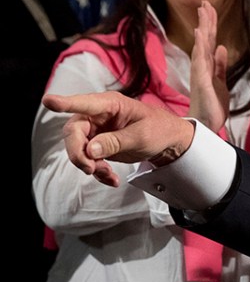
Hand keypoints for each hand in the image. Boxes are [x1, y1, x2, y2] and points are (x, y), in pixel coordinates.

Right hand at [42, 91, 195, 186]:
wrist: (169, 143)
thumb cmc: (159, 130)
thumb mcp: (141, 136)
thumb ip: (115, 142)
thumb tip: (90, 150)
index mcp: (109, 104)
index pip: (83, 103)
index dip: (65, 103)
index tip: (48, 101)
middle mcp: (98, 115)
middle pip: (74, 132)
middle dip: (78, 152)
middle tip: (90, 168)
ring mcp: (97, 131)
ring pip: (79, 149)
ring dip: (89, 165)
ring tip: (109, 175)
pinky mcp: (99, 146)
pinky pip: (89, 160)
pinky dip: (97, 172)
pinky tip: (112, 180)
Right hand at [189, 0, 228, 132]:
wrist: (206, 125)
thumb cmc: (212, 105)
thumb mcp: (220, 82)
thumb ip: (220, 65)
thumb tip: (221, 48)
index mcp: (208, 67)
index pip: (210, 41)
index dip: (211, 25)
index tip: (210, 9)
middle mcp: (202, 67)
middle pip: (204, 40)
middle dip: (205, 21)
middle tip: (205, 2)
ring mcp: (200, 73)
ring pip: (201, 46)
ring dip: (202, 29)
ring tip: (203, 12)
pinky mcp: (202, 81)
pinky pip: (200, 61)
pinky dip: (200, 47)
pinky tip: (199, 34)